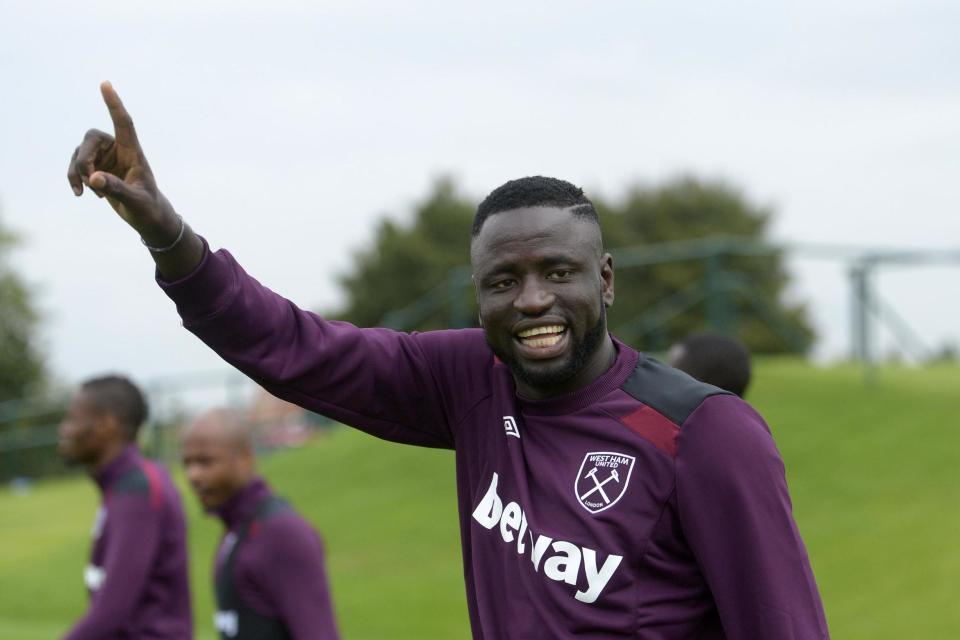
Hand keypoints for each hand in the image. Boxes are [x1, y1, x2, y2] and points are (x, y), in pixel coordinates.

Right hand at [67, 82, 178, 244]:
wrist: (148, 218)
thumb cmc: (148, 208)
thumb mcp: (136, 201)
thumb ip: (117, 189)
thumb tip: (94, 178)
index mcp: (133, 152)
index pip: (124, 123)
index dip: (114, 104)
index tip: (105, 84)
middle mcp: (118, 150)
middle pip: (92, 138)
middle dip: (84, 158)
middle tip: (89, 180)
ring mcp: (105, 159)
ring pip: (79, 153)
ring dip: (77, 172)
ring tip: (90, 193)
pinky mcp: (96, 169)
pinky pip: (76, 166)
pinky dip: (75, 178)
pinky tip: (81, 194)